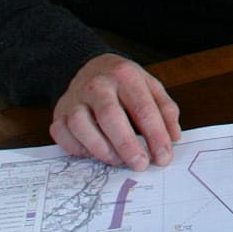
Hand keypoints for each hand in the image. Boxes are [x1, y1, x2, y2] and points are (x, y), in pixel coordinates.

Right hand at [51, 54, 181, 169]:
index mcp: (125, 75)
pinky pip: (63, 135)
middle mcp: (97, 84)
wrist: (89, 67)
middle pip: (110, 116)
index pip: (143, 108)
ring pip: (81, 126)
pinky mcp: (59, 113)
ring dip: (102, 149)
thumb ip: (165, 110)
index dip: (156, 136)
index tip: (163, 157)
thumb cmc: (124, 83)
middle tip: (141, 164)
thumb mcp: (150, 86)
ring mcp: (75, 98)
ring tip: (118, 160)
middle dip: (127, 145)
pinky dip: (77, 148)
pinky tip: (93, 153)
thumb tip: (174, 137)